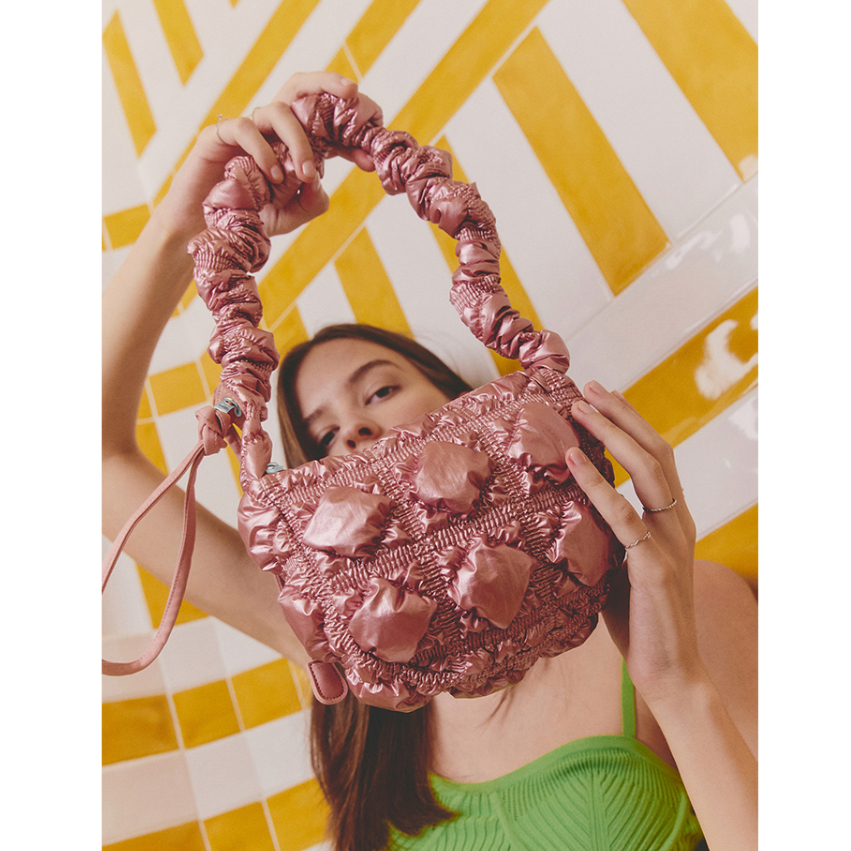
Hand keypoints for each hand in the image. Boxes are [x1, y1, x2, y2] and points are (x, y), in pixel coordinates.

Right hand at [157, 71, 374, 240]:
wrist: (208, 228)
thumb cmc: (249, 215)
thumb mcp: (289, 216)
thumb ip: (310, 202)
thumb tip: (319, 181)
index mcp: (292, 142)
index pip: (324, 122)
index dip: (349, 134)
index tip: (368, 159)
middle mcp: (271, 129)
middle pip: (299, 87)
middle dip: (328, 83)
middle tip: (352, 93)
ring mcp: (247, 130)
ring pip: (276, 110)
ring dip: (298, 140)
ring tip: (305, 173)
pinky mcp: (220, 137)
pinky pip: (245, 129)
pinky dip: (264, 150)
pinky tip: (273, 175)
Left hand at [566, 381, 703, 704]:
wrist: (668, 671)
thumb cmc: (638, 618)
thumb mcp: (615, 563)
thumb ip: (600, 532)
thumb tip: (559, 506)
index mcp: (671, 520)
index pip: (656, 457)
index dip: (631, 422)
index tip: (600, 396)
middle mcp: (677, 522)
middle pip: (655, 451)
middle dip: (621, 414)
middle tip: (587, 388)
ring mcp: (670, 541)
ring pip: (647, 471)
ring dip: (612, 434)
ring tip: (580, 409)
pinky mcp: (655, 565)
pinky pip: (624, 515)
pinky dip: (597, 484)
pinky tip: (573, 461)